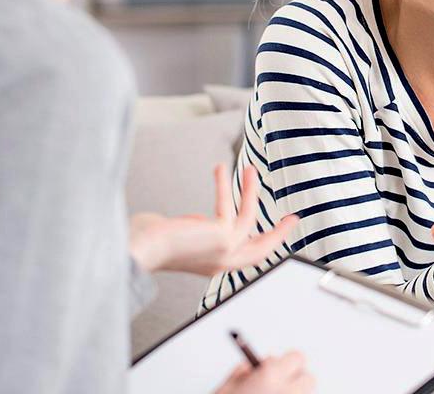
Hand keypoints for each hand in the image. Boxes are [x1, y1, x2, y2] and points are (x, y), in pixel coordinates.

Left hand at [129, 163, 297, 275]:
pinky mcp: (224, 237)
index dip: (260, 242)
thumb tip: (198, 219)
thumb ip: (194, 228)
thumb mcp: (180, 236)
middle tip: (293, 219)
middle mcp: (222, 262)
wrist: (140, 248)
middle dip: (279, 233)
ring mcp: (225, 252)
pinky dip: (227, 185)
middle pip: (262, 250)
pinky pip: (232, 205)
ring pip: (250, 220)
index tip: (270, 232)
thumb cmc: (147, 241)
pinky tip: (220, 168)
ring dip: (251, 192)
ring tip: (251, 169)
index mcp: (212, 264)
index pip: (243, 256)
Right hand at [215, 352, 314, 393]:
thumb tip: (255, 368)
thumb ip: (243, 373)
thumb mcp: (227, 389)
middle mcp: (287, 393)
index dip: (287, 362)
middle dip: (296, 381)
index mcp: (270, 376)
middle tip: (279, 387)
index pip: (297, 358)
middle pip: (308, 379)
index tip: (279, 367)